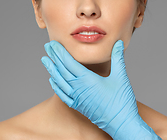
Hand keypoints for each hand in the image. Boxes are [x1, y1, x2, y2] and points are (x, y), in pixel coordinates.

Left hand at [41, 40, 160, 139]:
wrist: (121, 124)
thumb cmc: (121, 101)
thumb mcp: (121, 76)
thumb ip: (118, 58)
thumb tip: (118, 43)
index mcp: (87, 79)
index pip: (69, 62)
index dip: (60, 52)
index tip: (53, 44)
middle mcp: (78, 88)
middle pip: (62, 69)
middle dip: (54, 57)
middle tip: (47, 47)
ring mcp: (77, 98)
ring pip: (59, 81)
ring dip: (51, 70)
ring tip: (45, 60)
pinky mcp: (78, 106)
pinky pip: (62, 95)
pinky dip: (56, 86)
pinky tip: (53, 80)